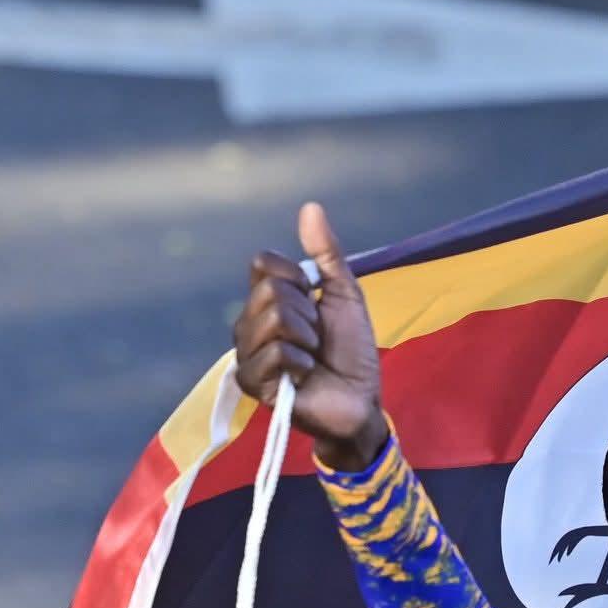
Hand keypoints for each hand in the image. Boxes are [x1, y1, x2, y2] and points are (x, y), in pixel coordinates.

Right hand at [232, 201, 386, 469]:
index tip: (315, 300)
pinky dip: (301, 362)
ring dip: (307, 338)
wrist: (361, 400)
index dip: (297, 277)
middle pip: (270, 290)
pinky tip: (305, 376)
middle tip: (318, 338)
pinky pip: (274, 353)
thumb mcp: (345, 294)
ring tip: (313, 357)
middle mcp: (248, 324)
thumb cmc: (352, 351)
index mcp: (266, 300)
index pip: (263, 262)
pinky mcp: (252, 384)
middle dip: (308, 313)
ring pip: (272, 320)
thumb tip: (310, 207)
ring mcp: (246, 354)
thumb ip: (327, 254)